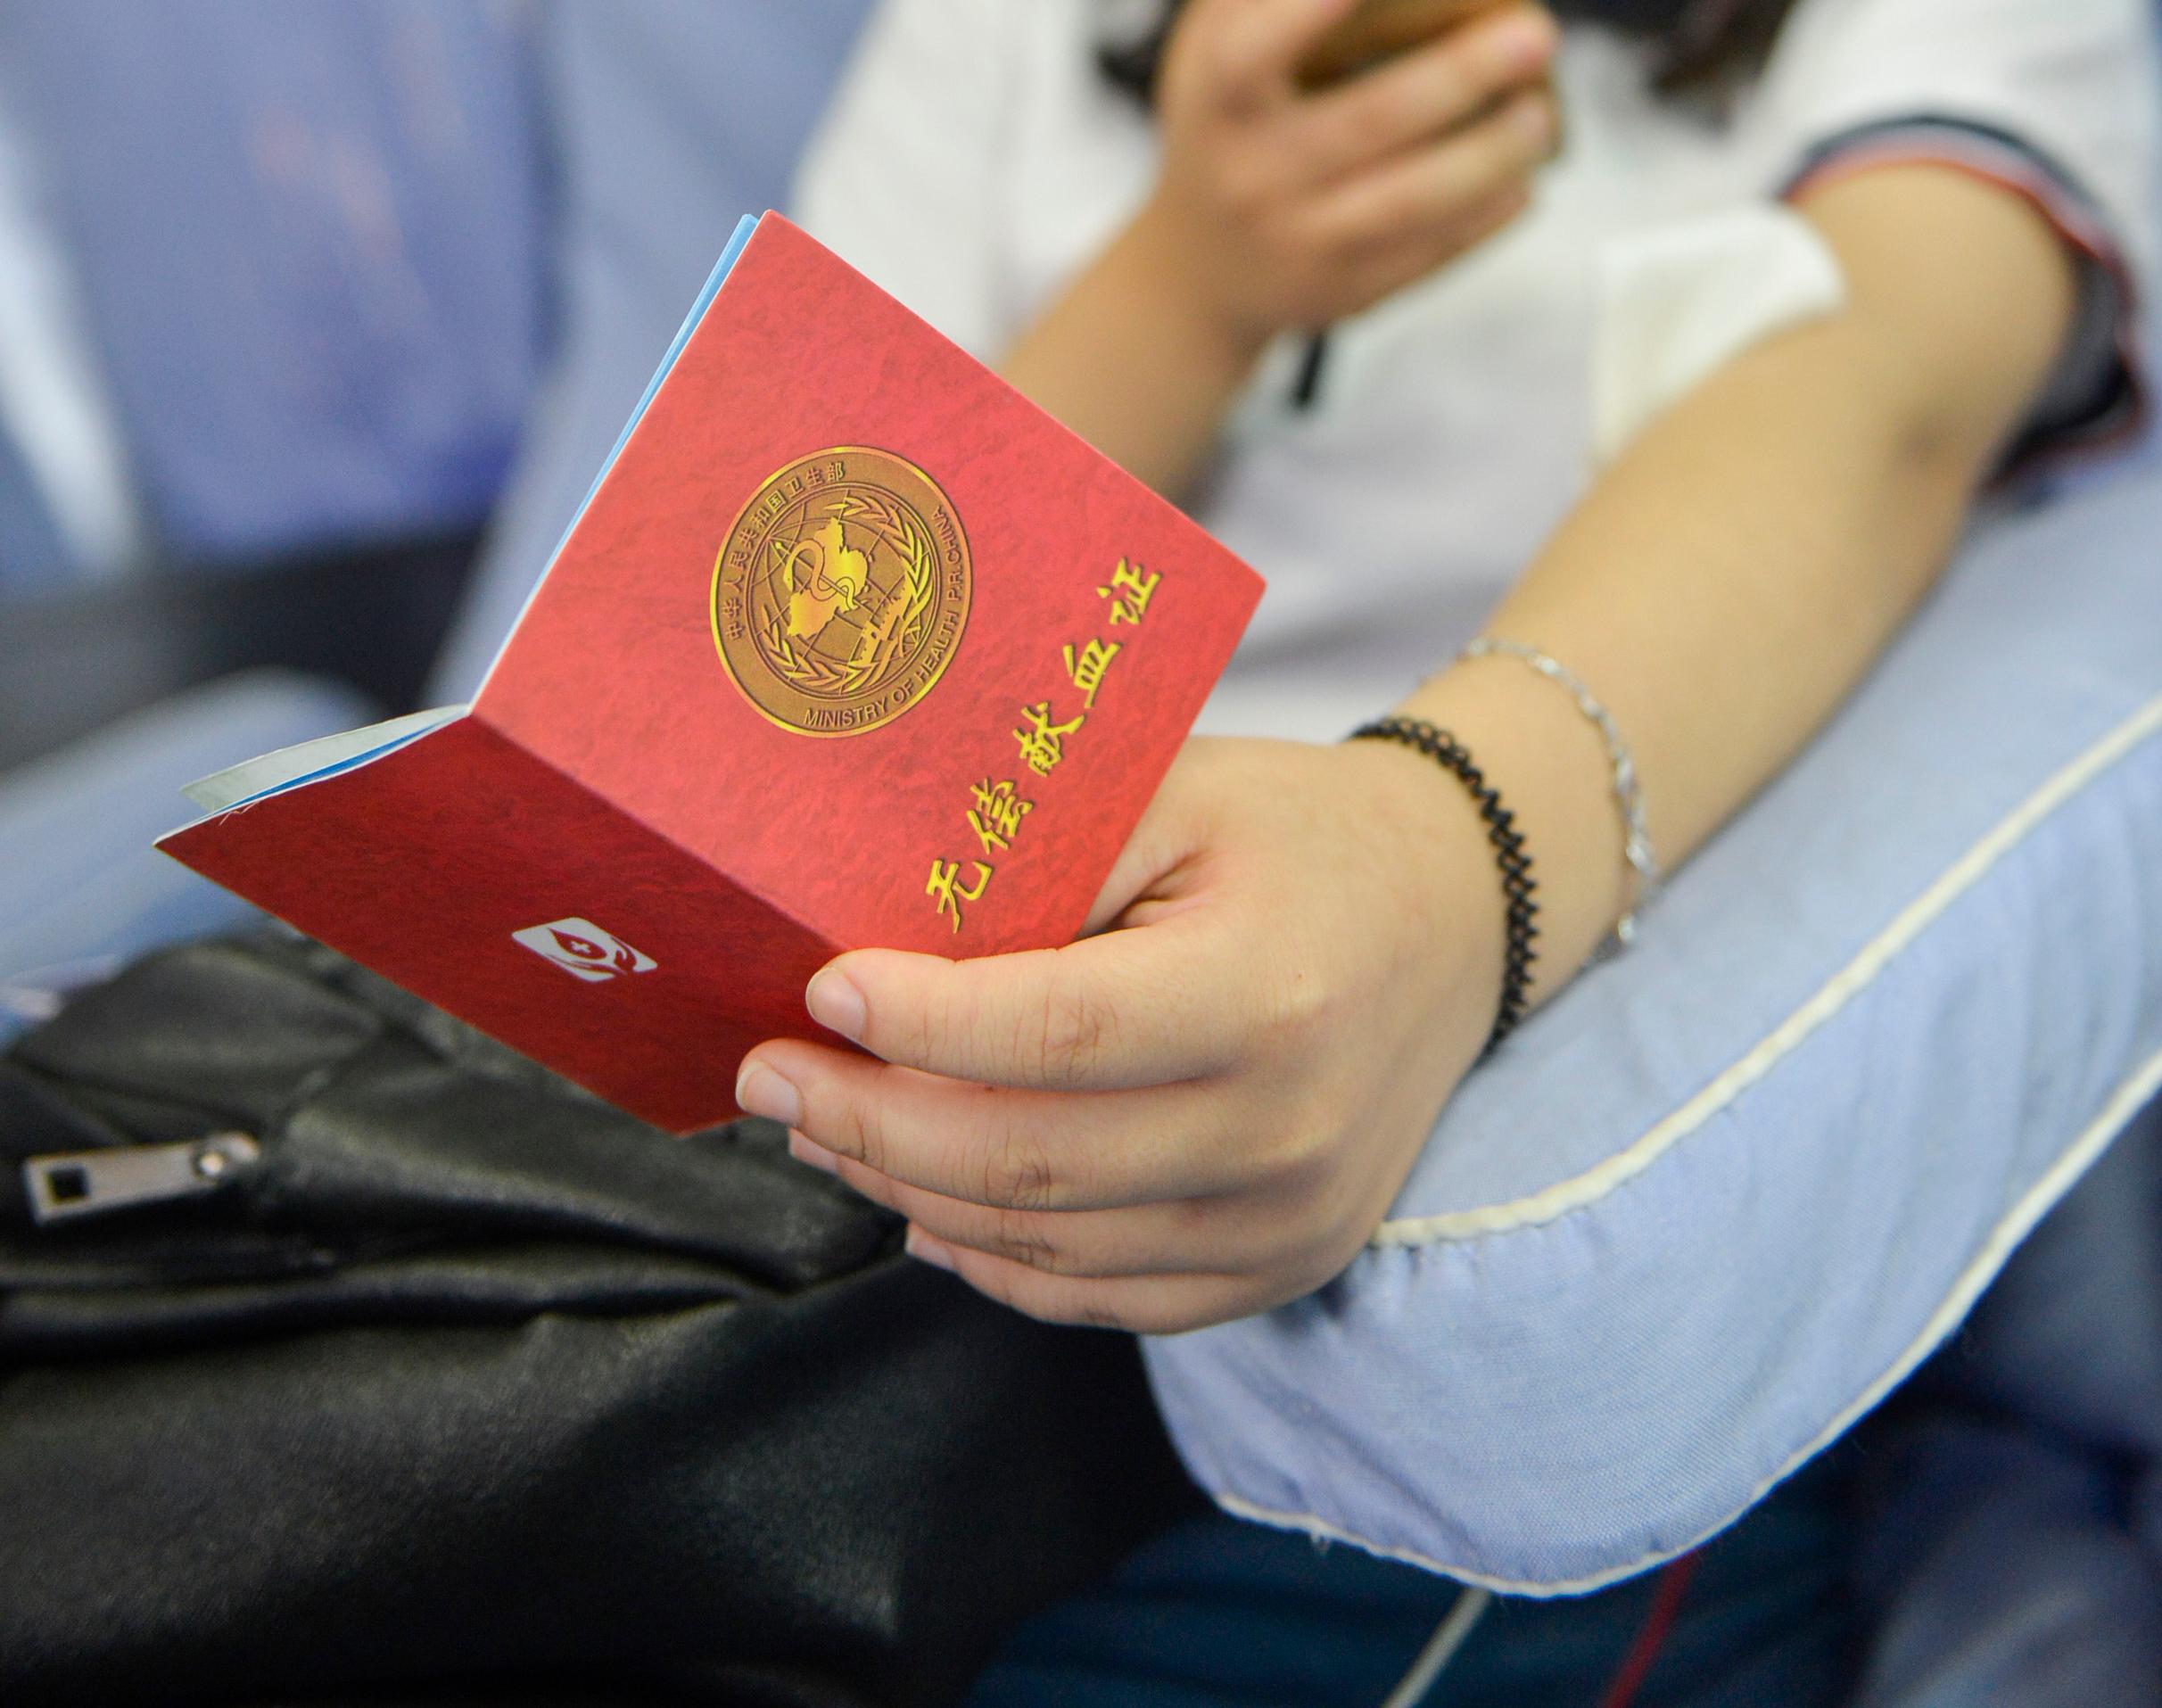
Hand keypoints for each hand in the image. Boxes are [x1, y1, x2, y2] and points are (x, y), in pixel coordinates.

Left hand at [732, 737, 1506, 1332]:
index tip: (814, 994)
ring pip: (1046, 1244)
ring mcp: (1287, 1221)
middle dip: (868, 1122)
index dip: (915, 1026)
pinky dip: (992, 1260)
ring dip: (908, 1192)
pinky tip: (920, 1205)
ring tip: (822, 1130)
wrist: (1453, 919)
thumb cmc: (1296, 837)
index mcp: (1264, 994)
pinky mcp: (1279, 1266)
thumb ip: (1040, 859)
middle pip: (1027, 1161)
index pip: (1052, 1035)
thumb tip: (877, 937)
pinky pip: (1100, 1298)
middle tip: (770, 1077)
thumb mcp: (1176, 794)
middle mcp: (1284, 1132)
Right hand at [1136, 0, 1558, 347]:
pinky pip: (1427, 254)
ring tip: (1538, 115)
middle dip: (1461, 76)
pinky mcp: (1340, 292)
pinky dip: (1485, 217)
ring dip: (1491, 155)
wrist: (1199, 270)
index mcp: (1218, 100)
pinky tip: (1521, 179)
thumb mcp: (1215, 47)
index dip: (1314, 10)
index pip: (1256, 51)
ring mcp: (1297, 242)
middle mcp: (1252, 175)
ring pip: (1411, 201)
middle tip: (1535, 37)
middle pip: (1369, 122)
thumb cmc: (1227, 125)